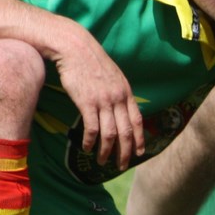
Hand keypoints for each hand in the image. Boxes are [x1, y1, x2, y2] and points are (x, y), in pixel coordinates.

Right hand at [50, 23, 146, 169]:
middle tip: (121, 166)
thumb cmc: (91, 61)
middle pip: (126, 132)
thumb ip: (118, 92)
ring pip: (110, 134)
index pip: (137, 121)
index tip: (139, 153)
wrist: (75, 48)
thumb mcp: (113, 76)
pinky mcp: (87, 103)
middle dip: (125, 152)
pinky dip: (90, 141)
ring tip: (102, 161)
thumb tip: (120, 108)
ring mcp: (103, 101)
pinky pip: (91, 129)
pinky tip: (87, 148)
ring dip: (106, 151)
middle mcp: (118, 98)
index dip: (139, 139)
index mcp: (126, 92)